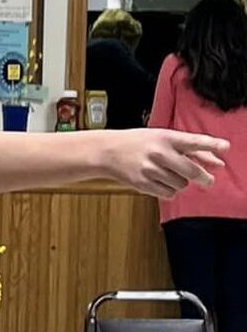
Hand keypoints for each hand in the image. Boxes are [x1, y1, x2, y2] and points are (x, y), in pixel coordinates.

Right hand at [107, 128, 227, 197]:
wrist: (107, 151)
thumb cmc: (139, 143)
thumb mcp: (164, 138)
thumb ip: (191, 150)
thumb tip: (218, 163)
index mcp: (165, 137)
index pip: (193, 141)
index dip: (211, 144)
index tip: (225, 147)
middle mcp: (158, 153)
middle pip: (191, 171)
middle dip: (204, 178)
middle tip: (208, 180)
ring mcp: (150, 169)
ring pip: (181, 185)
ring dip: (181, 183)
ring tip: (169, 175)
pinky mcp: (143, 184)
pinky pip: (169, 194)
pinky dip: (169, 191)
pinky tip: (161, 182)